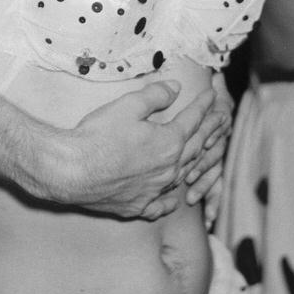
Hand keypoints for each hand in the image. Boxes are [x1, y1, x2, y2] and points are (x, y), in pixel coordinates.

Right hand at [47, 77, 229, 219]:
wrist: (72, 171)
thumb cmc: (98, 136)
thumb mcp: (128, 106)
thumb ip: (155, 95)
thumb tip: (176, 88)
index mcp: (169, 142)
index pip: (193, 120)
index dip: (203, 105)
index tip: (212, 94)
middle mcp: (168, 169)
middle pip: (196, 147)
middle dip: (210, 130)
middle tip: (221, 119)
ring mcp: (154, 190)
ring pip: (183, 176)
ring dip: (195, 162)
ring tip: (202, 153)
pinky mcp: (138, 206)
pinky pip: (162, 205)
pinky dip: (171, 199)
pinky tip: (173, 198)